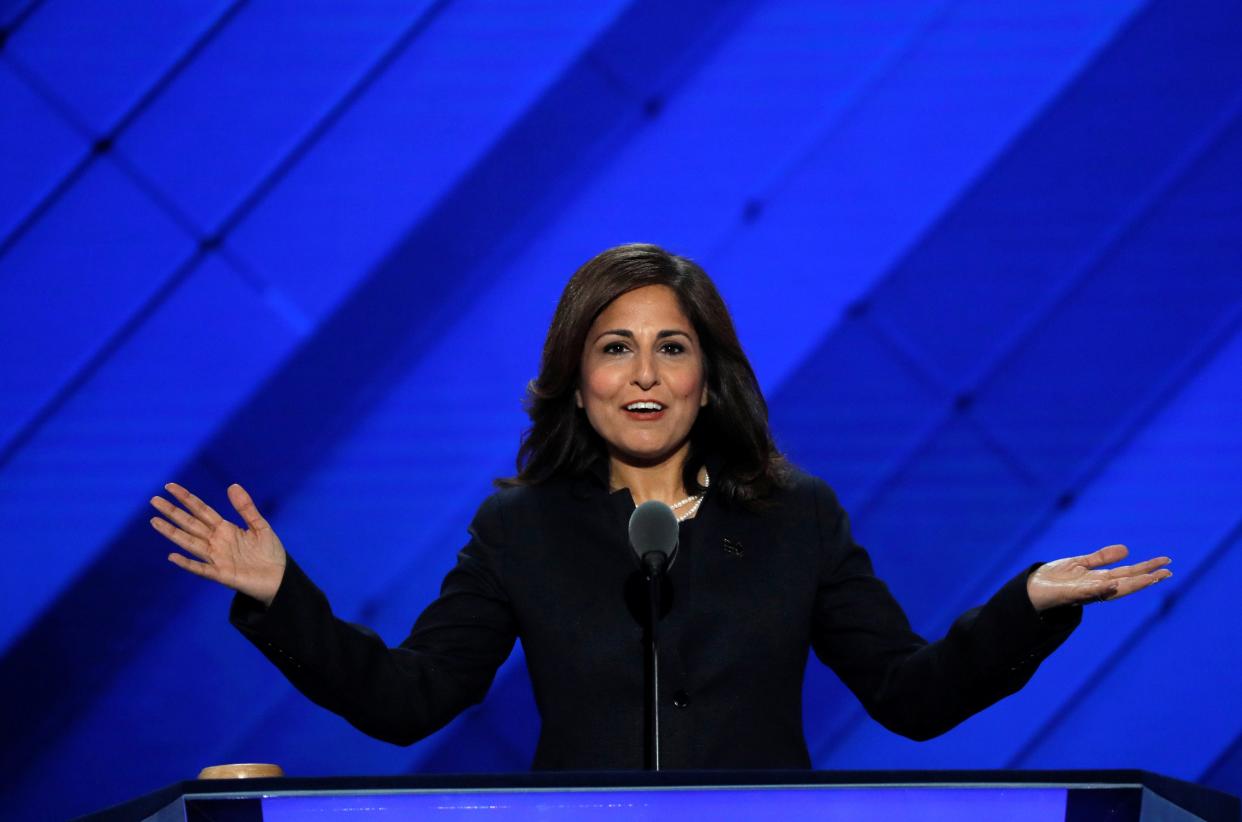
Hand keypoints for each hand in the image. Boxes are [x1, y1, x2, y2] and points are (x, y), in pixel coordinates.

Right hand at [150, 482, 286, 606]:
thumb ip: (246, 508)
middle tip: (154, 500)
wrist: (280, 578)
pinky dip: (187, 563)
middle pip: (191, 524)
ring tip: (154, 521)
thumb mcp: (260, 526)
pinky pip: (201, 568)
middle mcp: (216, 542)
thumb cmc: (269, 552)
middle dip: (173, 512)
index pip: (201, 510)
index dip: (186, 499)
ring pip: (190, 543)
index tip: (170, 486)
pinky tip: (172, 556)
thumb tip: (232, 485)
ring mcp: (216, 558)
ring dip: (172, 533)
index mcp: (225, 529)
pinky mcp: (221, 575)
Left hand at [1026, 544, 1170, 610]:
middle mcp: (1096, 588)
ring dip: (1132, 585)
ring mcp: (1085, 592)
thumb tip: (1127, 550)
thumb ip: (1102, 558)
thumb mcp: (1081, 563)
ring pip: (1113, 590)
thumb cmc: (1056, 578)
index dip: (1147, 569)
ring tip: (1151, 579)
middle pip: (1127, 583)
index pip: (1128, 574)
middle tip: (1168, 573)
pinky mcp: (1070, 594)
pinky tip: (1114, 584)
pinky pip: (1088, 592)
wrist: (1031, 588)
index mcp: (1100, 580)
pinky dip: (1101, 589)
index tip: (1166, 564)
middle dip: (1147, 579)